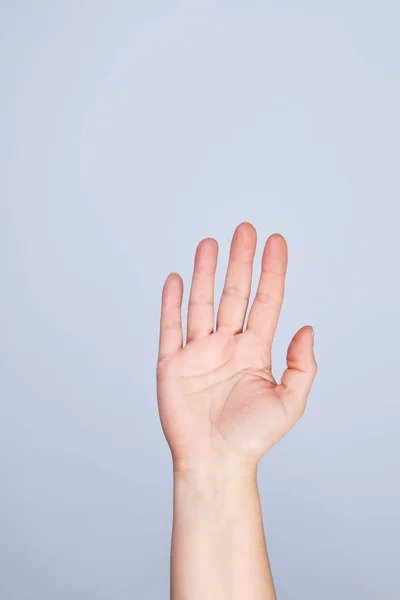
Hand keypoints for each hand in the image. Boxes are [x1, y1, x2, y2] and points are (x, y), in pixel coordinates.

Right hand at [156, 222, 316, 471]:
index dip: (272, 271)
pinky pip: (171, 327)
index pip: (266, 301)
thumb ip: (301, 365)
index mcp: (255, 351)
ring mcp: (199, 353)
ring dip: (206, 273)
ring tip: (210, 244)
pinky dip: (172, 303)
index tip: (276, 242)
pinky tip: (176, 279)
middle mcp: (227, 345)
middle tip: (245, 230)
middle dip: (240, 261)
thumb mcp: (289, 402)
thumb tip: (307, 329)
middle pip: (234, 293)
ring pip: (203, 303)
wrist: (215, 462)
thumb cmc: (251, 438)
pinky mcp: (173, 364)